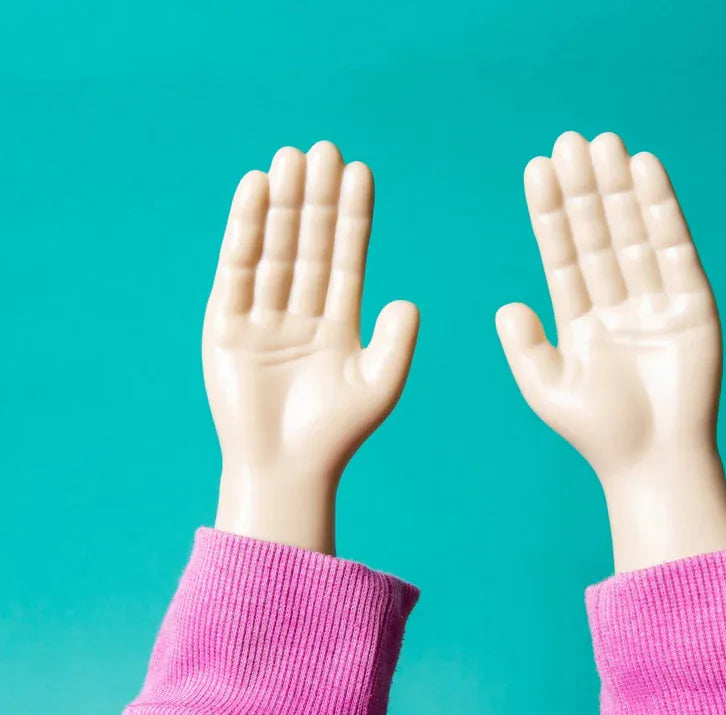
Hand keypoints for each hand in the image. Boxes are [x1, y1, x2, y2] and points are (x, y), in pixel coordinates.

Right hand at [204, 142, 418, 553]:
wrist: (286, 467)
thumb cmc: (336, 433)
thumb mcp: (379, 384)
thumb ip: (396, 341)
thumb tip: (409, 301)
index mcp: (338, 324)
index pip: (347, 257)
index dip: (353, 216)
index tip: (360, 171)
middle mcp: (301, 313)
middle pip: (309, 243)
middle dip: (317, 199)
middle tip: (324, 148)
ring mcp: (262, 316)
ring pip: (274, 247)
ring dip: (283, 203)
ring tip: (291, 157)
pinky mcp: (227, 323)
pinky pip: (238, 267)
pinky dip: (245, 228)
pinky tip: (256, 189)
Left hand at [497, 131, 725, 570]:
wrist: (653, 462)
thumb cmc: (598, 433)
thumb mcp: (548, 389)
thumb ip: (525, 347)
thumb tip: (506, 306)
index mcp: (583, 321)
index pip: (563, 255)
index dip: (550, 213)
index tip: (537, 169)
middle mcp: (619, 304)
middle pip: (597, 235)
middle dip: (583, 191)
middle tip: (570, 140)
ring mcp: (656, 301)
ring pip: (633, 234)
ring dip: (619, 189)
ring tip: (604, 143)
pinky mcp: (693, 304)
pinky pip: (674, 249)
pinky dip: (661, 211)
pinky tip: (645, 172)